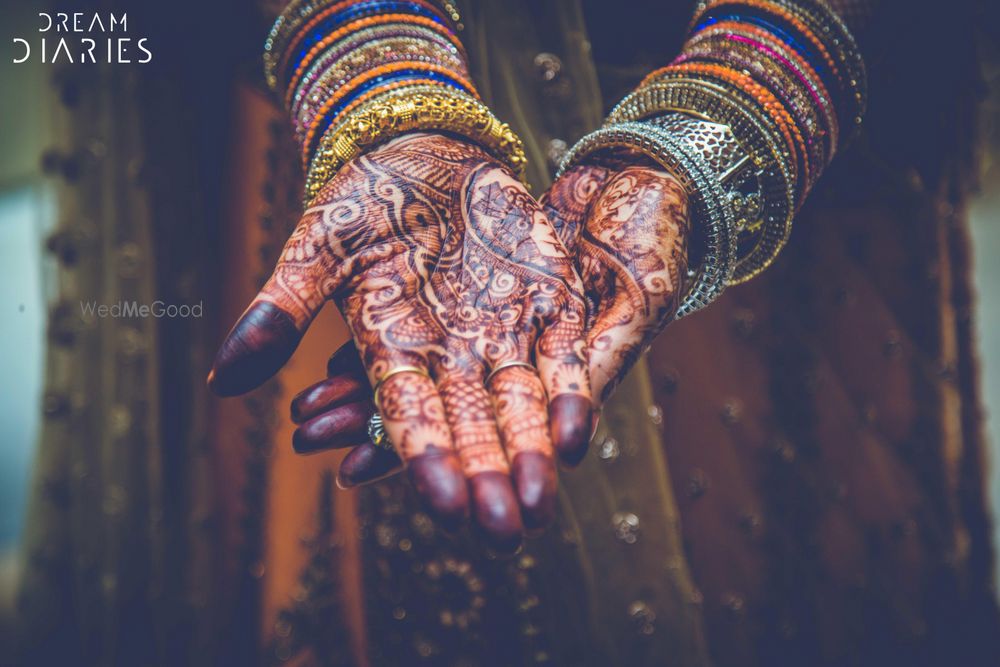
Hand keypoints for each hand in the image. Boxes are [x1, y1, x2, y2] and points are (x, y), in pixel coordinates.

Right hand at [208, 132, 591, 552]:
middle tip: (501, 535)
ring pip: (518, 406)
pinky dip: (568, 396)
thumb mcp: (317, 248)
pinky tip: (577, 438)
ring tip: (538, 506)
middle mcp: (450, 356)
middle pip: (470, 426)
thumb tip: (223, 382)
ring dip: (531, 455)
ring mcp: (501, 333)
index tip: (442, 505)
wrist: (424, 154)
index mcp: (393, 350)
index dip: (423, 458)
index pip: (408, 416)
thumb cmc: (362, 199)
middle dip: (485, 478)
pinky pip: (561, 359)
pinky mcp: (546, 303)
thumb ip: (281, 310)